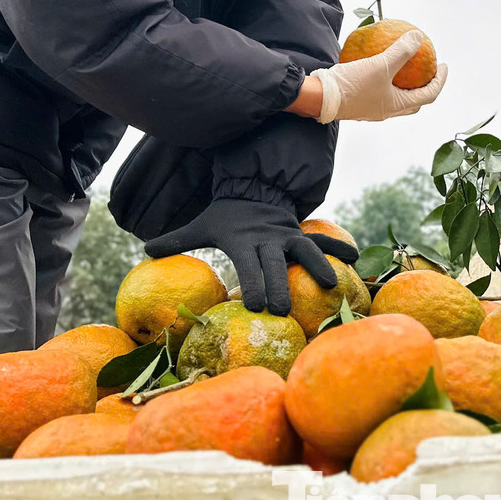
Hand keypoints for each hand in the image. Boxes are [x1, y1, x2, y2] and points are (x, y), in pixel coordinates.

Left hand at [143, 198, 358, 316]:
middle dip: (279, 286)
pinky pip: (322, 240)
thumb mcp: (201, 225)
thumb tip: (145, 250)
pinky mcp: (300, 232)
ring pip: (305, 249)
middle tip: (282, 311)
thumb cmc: (225, 216)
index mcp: (243, 240)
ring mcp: (287, 234)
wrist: (252, 189)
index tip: (257, 305)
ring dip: (317, 266)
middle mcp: (268, 238)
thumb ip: (176, 239)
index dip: (254, 283)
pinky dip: (338, 247)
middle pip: (276, 264)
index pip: (249, 265)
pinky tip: (355, 260)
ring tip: (330, 284)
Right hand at [309, 31, 448, 123]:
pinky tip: (381, 65)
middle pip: (414, 101)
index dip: (440, 80)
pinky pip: (380, 92)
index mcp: (396, 105)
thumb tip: (418, 37)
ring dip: (405, 85)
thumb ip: (401, 50)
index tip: (443, 65)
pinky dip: (387, 80)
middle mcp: (386, 111)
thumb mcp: (381, 64)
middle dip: (425, 86)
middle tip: (428, 69)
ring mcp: (372, 109)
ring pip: (397, 98)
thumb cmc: (352, 83)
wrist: (319, 97)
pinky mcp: (359, 103)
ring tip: (406, 67)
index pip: (428, 95)